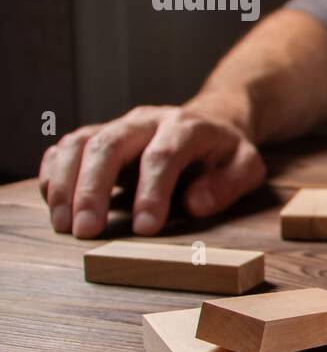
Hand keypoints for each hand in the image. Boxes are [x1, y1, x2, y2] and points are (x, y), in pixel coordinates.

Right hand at [39, 97, 265, 238]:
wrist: (209, 120)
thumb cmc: (224, 153)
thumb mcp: (247, 165)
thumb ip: (228, 183)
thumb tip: (195, 204)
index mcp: (186, 126)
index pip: (164, 155)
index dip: (152, 192)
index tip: (144, 229)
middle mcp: (146, 121)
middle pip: (110, 145)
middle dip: (93, 189)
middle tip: (86, 231)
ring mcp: (117, 126)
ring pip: (80, 143)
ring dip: (66, 184)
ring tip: (64, 225)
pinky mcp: (97, 136)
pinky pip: (65, 148)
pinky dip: (53, 173)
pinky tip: (53, 203)